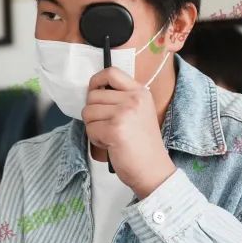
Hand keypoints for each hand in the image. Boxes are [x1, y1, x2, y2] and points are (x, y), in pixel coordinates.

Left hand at [82, 67, 176, 197]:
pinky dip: (95, 139)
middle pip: (93, 95)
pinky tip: (110, 144)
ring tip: (111, 136)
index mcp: (140, 92)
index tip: (94, 92)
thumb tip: (92, 92)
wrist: (154, 170)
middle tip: (108, 127)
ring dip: (94, 127)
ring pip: (88, 112)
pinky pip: (89, 128)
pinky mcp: (114, 129)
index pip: (111, 72)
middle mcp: (134, 99)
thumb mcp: (139, 112)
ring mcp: (124, 113)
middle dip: (93, 113)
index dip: (96, 81)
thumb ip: (121, 99)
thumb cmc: (142, 145)